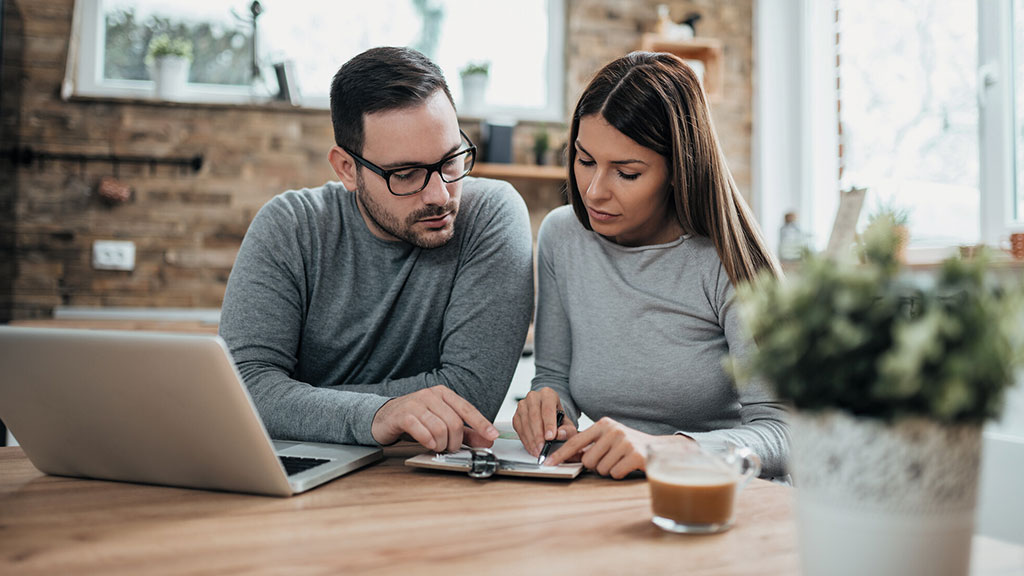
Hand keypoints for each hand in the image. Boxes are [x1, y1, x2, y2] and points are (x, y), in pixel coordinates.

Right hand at [371, 385, 498, 451]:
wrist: (384, 417)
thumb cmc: (415, 419)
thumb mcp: (442, 423)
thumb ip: (466, 432)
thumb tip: (487, 440)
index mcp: (443, 394)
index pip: (467, 409)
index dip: (481, 424)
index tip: (492, 436)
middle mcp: (430, 395)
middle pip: (454, 422)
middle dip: (456, 441)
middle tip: (451, 448)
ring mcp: (416, 403)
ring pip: (440, 428)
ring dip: (442, 443)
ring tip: (437, 446)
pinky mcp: (402, 415)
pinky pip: (422, 431)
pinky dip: (428, 442)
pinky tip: (428, 444)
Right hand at [512, 387, 577, 456]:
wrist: (549, 415)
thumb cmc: (557, 417)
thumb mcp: (567, 423)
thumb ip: (567, 429)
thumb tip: (560, 434)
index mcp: (548, 394)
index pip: (547, 408)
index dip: (549, 424)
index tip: (550, 437)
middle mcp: (533, 397)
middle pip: (534, 416)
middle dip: (538, 435)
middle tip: (542, 448)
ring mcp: (523, 405)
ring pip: (525, 423)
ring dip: (531, 439)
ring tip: (537, 450)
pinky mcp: (516, 415)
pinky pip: (519, 429)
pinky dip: (525, 440)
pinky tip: (531, 447)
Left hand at [543, 417, 697, 478]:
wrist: (660, 448)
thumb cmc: (629, 445)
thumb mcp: (609, 438)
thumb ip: (590, 445)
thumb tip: (566, 456)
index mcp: (603, 424)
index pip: (575, 441)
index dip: (560, 454)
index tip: (547, 464)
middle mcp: (613, 430)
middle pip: (588, 461)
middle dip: (597, 466)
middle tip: (611, 459)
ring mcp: (624, 442)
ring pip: (601, 469)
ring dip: (610, 470)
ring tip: (621, 461)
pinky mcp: (634, 455)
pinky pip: (615, 473)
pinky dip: (620, 474)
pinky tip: (628, 466)